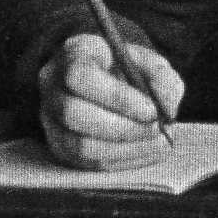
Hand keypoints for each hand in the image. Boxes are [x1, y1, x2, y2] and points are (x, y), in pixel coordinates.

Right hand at [37, 32, 184, 170]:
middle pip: (74, 113)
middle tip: (157, 130)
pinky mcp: (60, 147)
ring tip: (158, 142)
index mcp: (72, 54)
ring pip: (80, 145)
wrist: (108, 79)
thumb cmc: (129, 67)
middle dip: (122, 127)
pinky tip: (147, 151)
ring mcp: (51, 120)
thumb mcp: (149, 61)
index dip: (117, 97)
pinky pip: (88, 164)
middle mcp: (52, 87)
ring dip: (125, 148)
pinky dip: (122, 161)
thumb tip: (167, 110)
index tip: (152, 110)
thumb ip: (162, 78)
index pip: (81, 76)